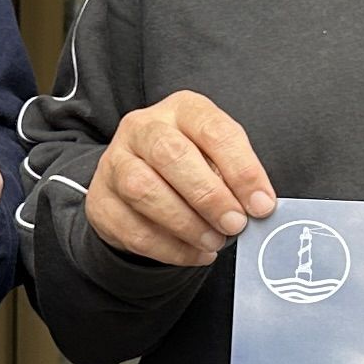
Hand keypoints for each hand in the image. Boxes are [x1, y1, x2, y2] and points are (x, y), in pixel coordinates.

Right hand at [84, 92, 276, 267]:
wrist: (135, 186)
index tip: (262, 205)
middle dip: (209, 195)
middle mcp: (143, 128)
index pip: (213, 130)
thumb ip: (234, 176)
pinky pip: (133, 228)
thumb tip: (257, 208)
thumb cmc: (190, 168)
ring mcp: (115, 163)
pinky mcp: (101, 201)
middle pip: (171, 154)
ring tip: (215, 242)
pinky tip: (195, 253)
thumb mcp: (215, 157)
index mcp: (181, 109)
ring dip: (186, 223)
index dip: (242, 169)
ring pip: (144, 190)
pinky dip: (170, 247)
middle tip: (235, 224)